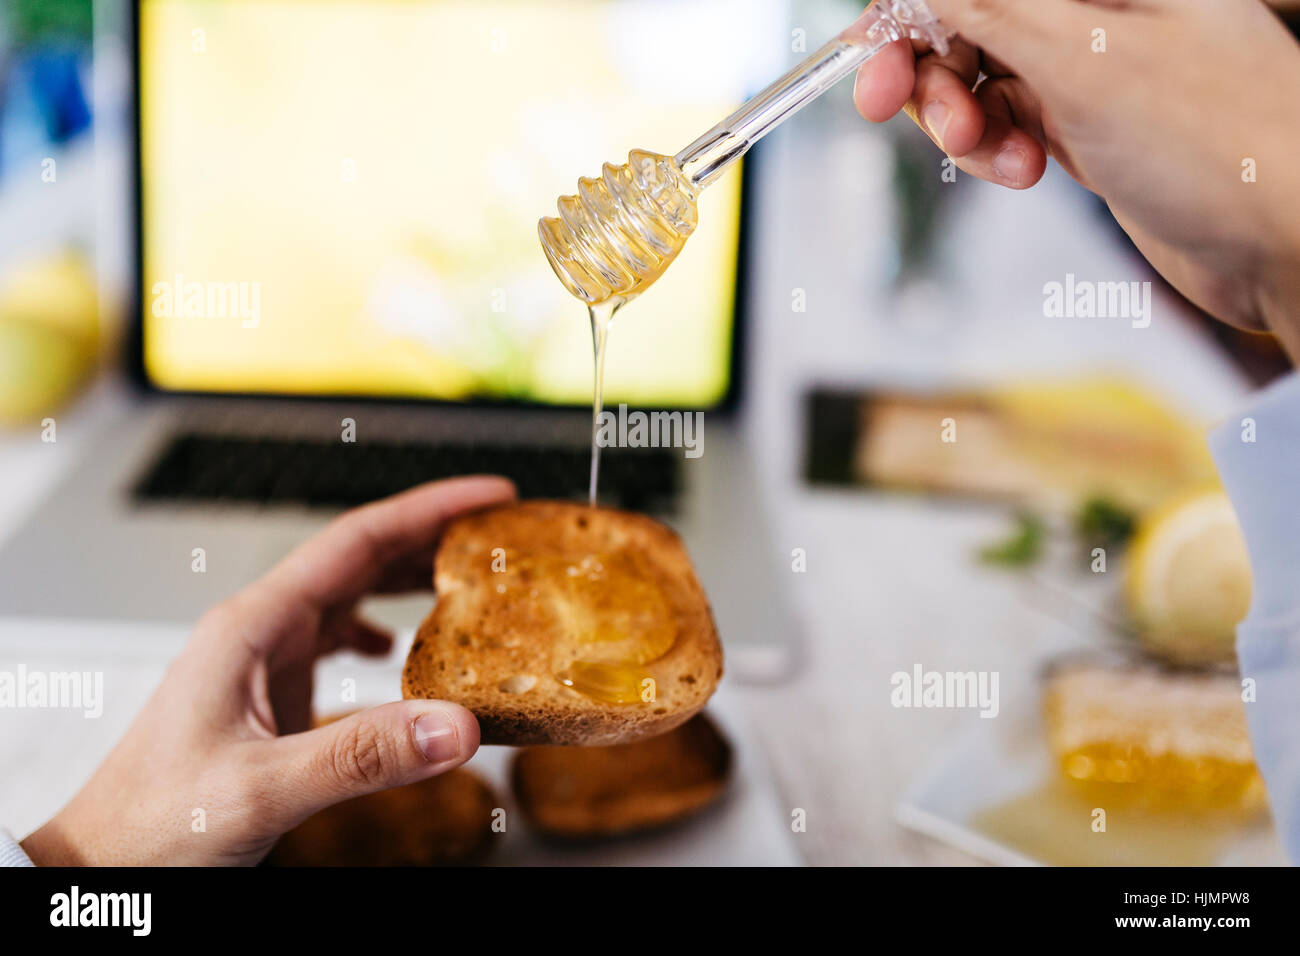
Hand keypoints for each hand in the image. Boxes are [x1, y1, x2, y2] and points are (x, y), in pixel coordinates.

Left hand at [20, 476, 515, 865]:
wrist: (105, 867)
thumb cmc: (152, 825)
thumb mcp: (260, 790)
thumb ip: (359, 757)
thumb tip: (454, 726)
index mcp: (252, 626)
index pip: (356, 541)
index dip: (429, 510)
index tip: (488, 496)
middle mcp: (260, 632)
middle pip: (361, 559)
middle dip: (431, 539)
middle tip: (497, 535)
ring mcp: (264, 663)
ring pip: (351, 597)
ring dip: (409, 584)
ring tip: (467, 581)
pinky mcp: (270, 698)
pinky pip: (337, 644)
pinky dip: (382, 636)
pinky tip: (401, 655)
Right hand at [853, 0, 1299, 357]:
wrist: (1290, 242)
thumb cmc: (1223, 142)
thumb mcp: (1082, 61)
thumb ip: (986, 10)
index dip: (909, 12)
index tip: (867, 62)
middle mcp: (1094, 6)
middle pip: (966, 21)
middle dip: (931, 75)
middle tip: (912, 117)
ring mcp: (1091, 64)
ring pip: (981, 79)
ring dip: (966, 125)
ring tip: (999, 159)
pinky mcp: (1089, 123)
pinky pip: (1008, 124)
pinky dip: (997, 153)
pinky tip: (1024, 172)